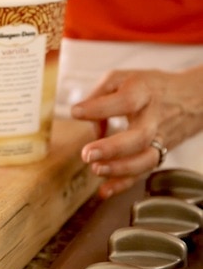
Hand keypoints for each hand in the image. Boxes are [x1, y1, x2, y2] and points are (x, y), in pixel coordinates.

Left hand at [71, 67, 202, 197]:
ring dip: (119, 169)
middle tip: (87, 154)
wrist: (192, 99)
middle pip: (139, 136)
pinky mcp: (159, 154)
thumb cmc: (149, 88)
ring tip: (96, 169)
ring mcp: (159, 139)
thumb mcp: (123, 78)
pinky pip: (143, 173)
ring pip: (146, 160)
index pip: (126, 100)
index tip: (76, 112)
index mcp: (144, 92)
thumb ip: (99, 94)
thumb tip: (85, 117)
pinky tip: (105, 190)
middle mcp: (154, 118)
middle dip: (112, 148)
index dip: (100, 107)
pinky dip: (124, 184)